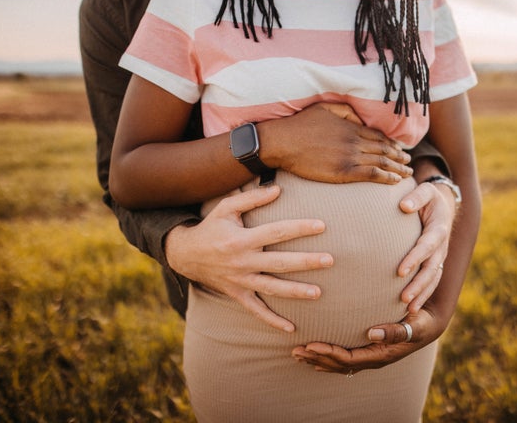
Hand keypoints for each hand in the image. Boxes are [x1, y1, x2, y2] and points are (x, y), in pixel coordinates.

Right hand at [165, 185, 332, 332]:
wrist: (185, 254)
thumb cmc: (212, 226)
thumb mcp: (226, 207)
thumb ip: (252, 197)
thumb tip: (279, 189)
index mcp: (241, 239)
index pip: (276, 232)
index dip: (299, 228)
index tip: (322, 225)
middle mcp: (242, 261)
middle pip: (279, 263)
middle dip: (306, 262)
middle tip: (330, 260)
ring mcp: (240, 281)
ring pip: (271, 288)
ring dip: (295, 292)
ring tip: (318, 293)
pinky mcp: (237, 294)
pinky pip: (255, 310)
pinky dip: (272, 321)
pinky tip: (291, 328)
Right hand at [259, 103, 412, 183]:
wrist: (283, 142)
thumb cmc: (300, 125)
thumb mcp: (324, 108)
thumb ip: (345, 111)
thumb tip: (360, 119)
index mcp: (351, 127)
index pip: (379, 136)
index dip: (392, 144)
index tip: (400, 149)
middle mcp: (355, 141)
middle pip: (384, 150)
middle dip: (399, 157)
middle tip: (409, 163)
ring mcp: (350, 157)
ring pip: (382, 162)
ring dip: (398, 168)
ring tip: (407, 174)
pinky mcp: (344, 172)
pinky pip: (372, 174)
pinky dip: (386, 177)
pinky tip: (395, 181)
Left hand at [291, 306, 445, 374]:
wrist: (429, 324)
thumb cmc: (422, 321)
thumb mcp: (414, 325)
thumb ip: (395, 330)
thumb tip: (372, 332)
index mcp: (380, 354)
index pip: (348, 358)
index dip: (328, 353)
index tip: (310, 345)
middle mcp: (373, 358)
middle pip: (339, 364)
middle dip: (316, 358)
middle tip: (295, 351)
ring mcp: (370, 356)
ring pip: (339, 364)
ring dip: (317, 359)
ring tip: (297, 354)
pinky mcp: (368, 350)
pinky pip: (344, 359)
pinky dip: (326, 357)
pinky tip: (314, 355)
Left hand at [396, 178, 457, 312]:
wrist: (442, 205)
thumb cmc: (428, 197)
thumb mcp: (426, 190)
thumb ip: (416, 196)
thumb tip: (403, 206)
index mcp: (439, 229)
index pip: (426, 246)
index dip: (415, 259)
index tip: (400, 271)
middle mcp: (441, 246)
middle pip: (431, 269)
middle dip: (418, 285)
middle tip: (403, 298)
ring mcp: (440, 257)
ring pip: (433, 279)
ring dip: (421, 294)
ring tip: (408, 309)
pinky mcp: (436, 263)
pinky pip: (431, 282)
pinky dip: (423, 295)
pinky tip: (411, 309)